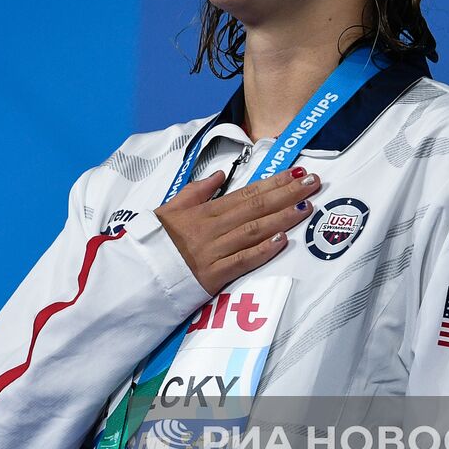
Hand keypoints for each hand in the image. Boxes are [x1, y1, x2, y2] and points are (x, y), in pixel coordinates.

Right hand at [155, 166, 321, 295]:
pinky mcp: (213, 277)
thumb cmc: (154, 242)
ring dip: (282, 218)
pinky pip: (241, 261)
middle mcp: (211, 229)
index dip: (272, 182)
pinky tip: (283, 240)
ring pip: (253, 231)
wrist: (136, 274)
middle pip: (255, 208)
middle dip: (287, 194)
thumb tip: (220, 174)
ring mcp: (213, 252)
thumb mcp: (168, 209)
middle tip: (313, 182)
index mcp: (203, 212)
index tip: (295, 172)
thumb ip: (195, 191)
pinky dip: (263, 250)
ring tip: (306, 206)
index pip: (245, 193)